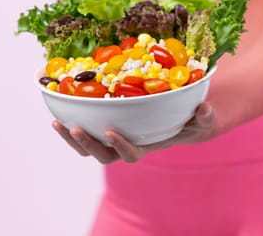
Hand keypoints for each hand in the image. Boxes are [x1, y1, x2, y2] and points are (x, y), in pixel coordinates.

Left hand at [52, 102, 215, 163]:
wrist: (181, 117)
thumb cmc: (191, 121)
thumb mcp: (202, 120)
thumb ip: (204, 117)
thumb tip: (203, 109)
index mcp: (145, 146)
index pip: (130, 154)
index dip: (120, 146)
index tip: (111, 131)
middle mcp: (126, 144)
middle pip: (102, 155)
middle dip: (87, 144)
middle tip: (74, 128)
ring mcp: (114, 136)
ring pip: (88, 146)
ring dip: (71, 137)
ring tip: (57, 124)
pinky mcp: (106, 123)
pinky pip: (87, 126)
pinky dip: (72, 120)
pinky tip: (62, 107)